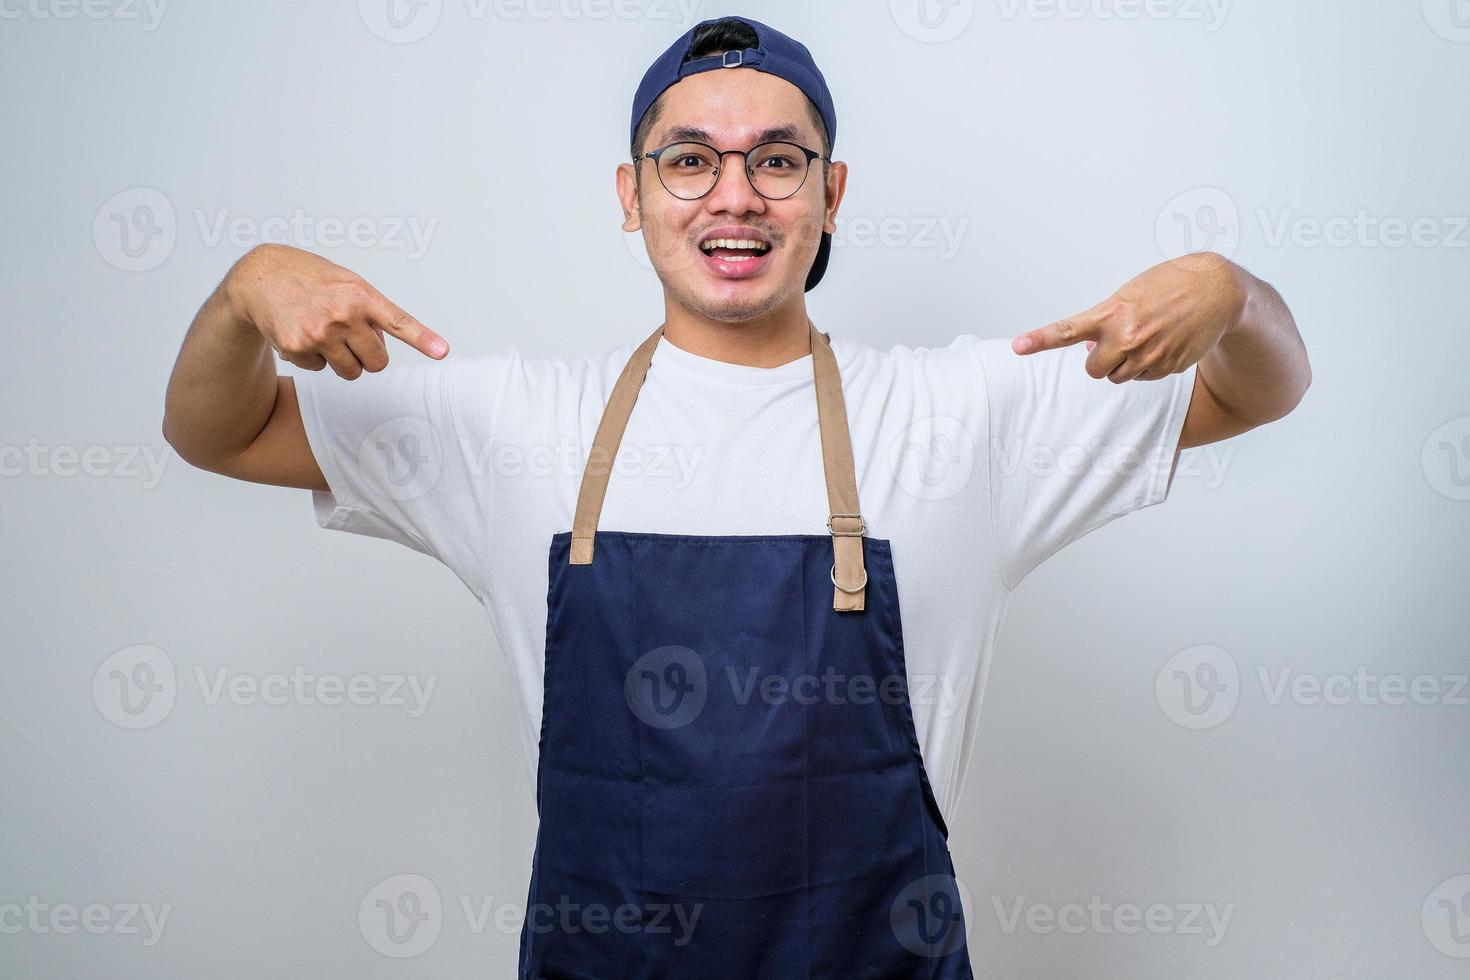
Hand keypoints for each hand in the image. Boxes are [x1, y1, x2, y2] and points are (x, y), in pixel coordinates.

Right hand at [224, 243, 448, 377]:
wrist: (258, 278)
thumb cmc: (309, 278)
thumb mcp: (345, 282)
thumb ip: (369, 309)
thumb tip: (382, 342)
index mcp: (360, 295)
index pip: (398, 321)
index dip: (422, 338)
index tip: (442, 351)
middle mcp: (342, 315)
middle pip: (377, 362)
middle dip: (369, 357)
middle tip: (352, 339)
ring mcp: (320, 334)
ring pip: (352, 372)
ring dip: (344, 362)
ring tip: (326, 336)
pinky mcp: (298, 349)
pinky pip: (320, 370)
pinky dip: (314, 358)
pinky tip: (300, 333)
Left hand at [1011, 252, 1246, 382]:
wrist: (1217, 291)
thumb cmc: (1168, 286)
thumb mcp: (1130, 295)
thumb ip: (1105, 321)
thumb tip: (1090, 348)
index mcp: (1112, 314)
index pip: (1067, 330)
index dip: (1040, 339)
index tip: (1017, 346)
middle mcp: (1127, 338)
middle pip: (1094, 370)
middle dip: (1100, 361)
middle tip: (1115, 344)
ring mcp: (1149, 356)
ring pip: (1118, 378)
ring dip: (1124, 365)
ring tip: (1145, 338)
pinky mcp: (1168, 368)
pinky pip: (1145, 378)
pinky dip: (1149, 367)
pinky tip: (1165, 343)